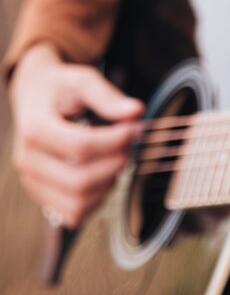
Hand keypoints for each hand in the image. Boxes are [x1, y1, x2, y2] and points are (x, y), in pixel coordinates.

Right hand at [9, 43, 143, 227]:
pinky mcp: (42, 195)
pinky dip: (97, 199)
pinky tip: (105, 175)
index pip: (81, 147)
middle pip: (80, 180)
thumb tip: (136, 111)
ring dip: (108, 183)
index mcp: (35, 129)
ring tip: (116, 158)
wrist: (35, 96)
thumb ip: (108, 96)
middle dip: (116, 164)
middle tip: (130, 145)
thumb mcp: (82, 81)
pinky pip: (74, 213)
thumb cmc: (61, 88)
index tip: (135, 128)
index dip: (117, 140)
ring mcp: (33, 181)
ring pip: (78, 203)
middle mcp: (28, 160)